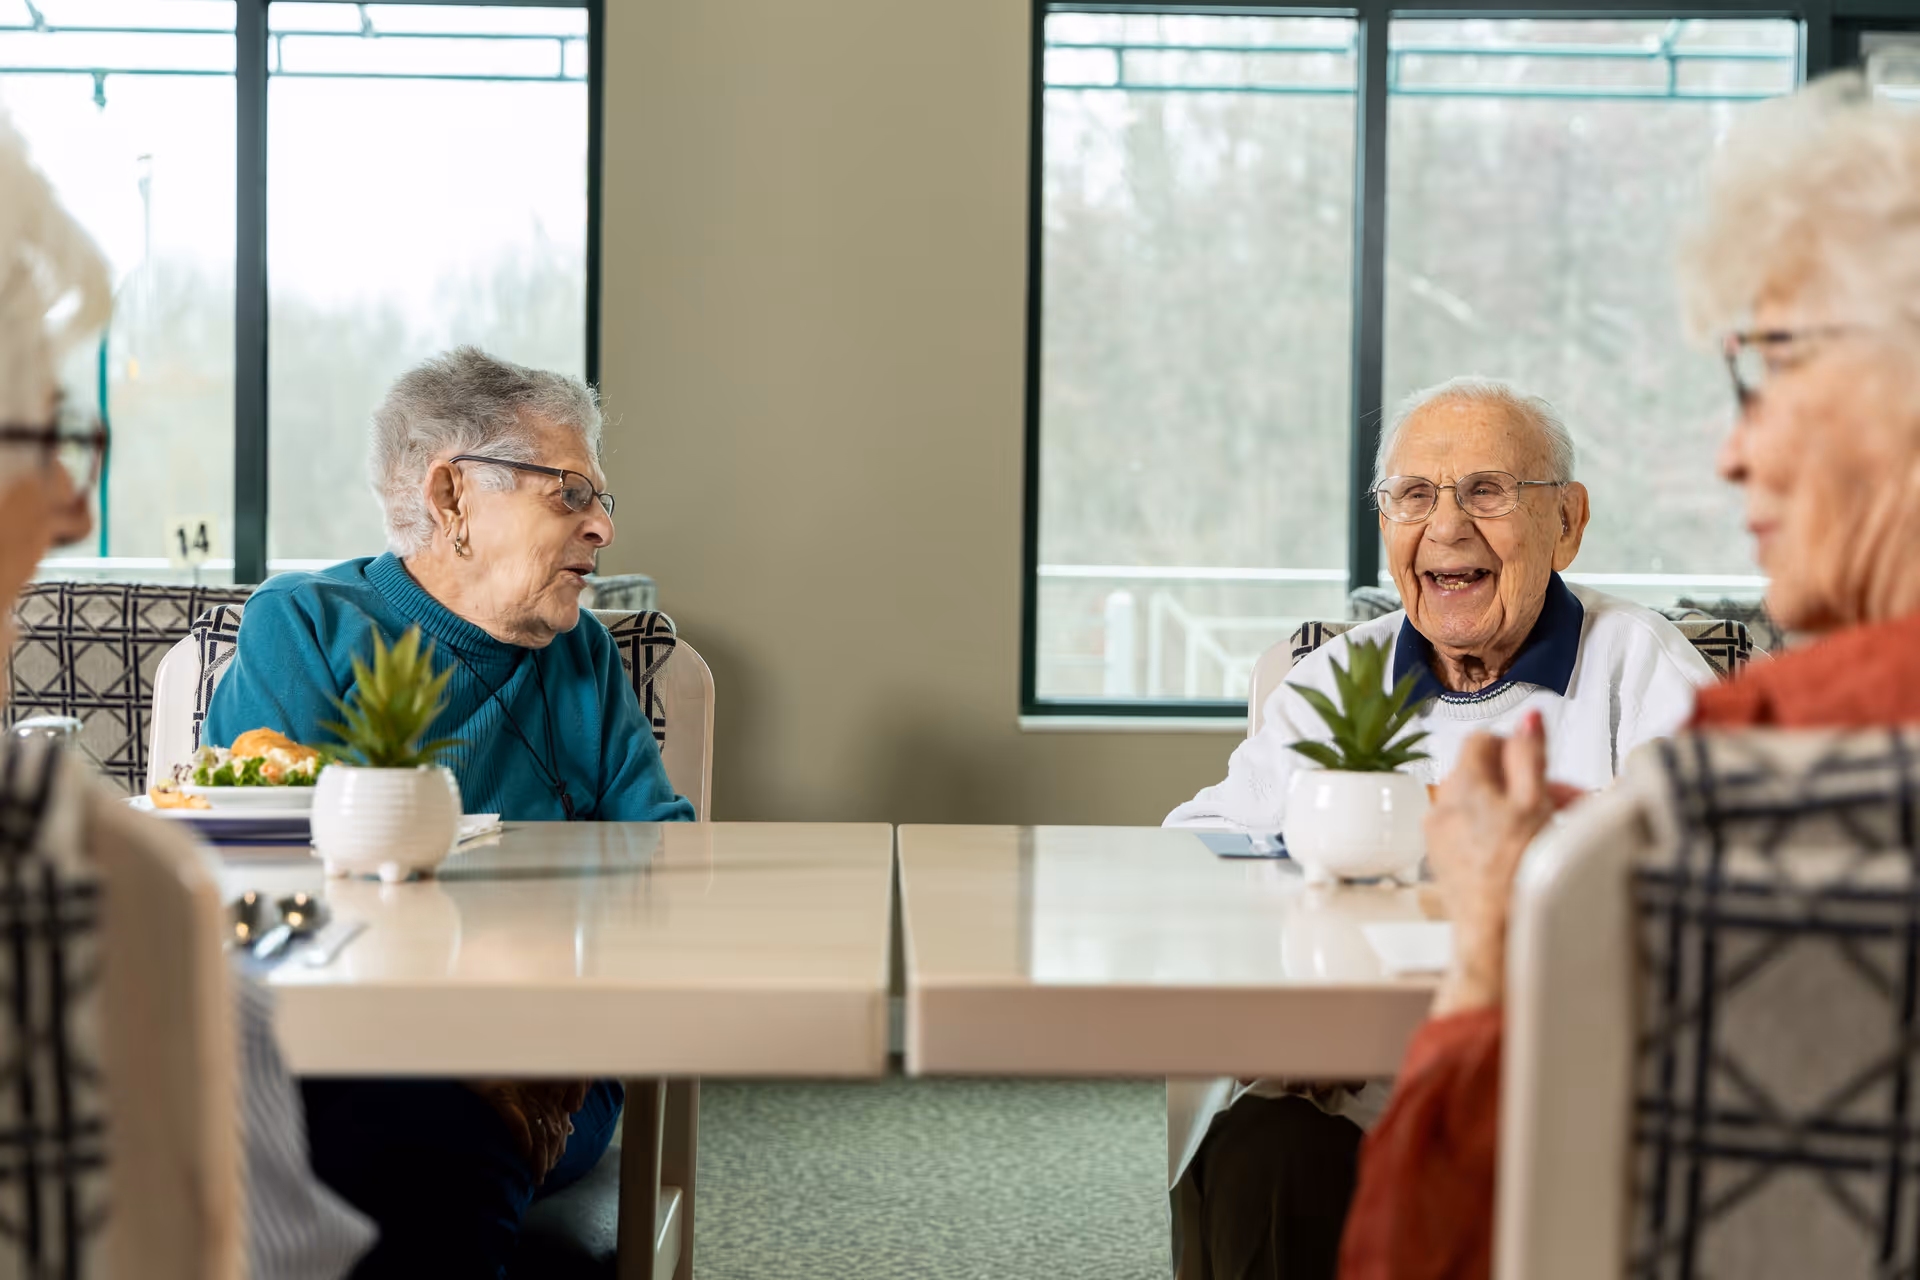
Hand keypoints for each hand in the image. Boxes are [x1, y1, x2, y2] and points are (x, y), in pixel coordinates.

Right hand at [466, 1080, 590, 1181]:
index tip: (553, 1165)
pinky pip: (520, 1126)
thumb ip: (551, 1109)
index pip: (560, 1126)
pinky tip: (523, 1157)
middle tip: (542, 1177)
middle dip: (550, 1158)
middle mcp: (538, 1097)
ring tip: (536, 1176)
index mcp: (547, 1094)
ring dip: (539, 1158)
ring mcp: (522, 1099)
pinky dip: (524, 1144)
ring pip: (539, 1133)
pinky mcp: (504, 1100)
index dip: (559, 1147)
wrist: (478, 1063)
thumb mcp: (530, 1092)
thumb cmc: (502, 1077)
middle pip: (552, 1133)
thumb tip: (571, 1130)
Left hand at [1424, 711, 1578, 1017]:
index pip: (1482, 740)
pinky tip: (1526, 852)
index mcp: (1462, 786)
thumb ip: (1530, 756)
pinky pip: (1471, 832)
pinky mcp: (1445, 862)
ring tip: (1549, 830)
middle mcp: (1442, 807)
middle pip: (1483, 773)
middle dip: (1524, 782)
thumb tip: (1529, 718)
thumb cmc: (1516, 875)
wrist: (1496, 936)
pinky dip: (1497, 833)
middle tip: (1562, 802)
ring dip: (1514, 808)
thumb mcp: (1534, 803)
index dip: (1516, 747)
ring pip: (1480, 804)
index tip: (1542, 766)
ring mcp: (1440, 836)